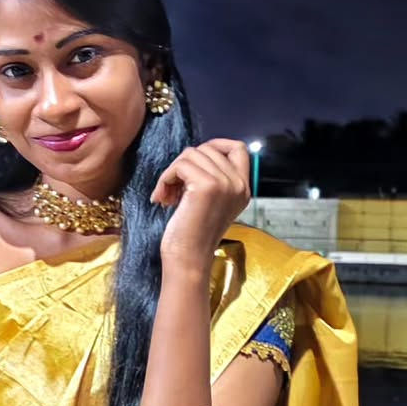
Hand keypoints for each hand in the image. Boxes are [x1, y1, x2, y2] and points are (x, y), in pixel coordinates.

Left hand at [151, 139, 251, 270]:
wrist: (188, 259)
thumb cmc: (192, 235)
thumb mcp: (211, 202)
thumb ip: (212, 178)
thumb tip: (194, 154)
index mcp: (244, 189)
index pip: (239, 148)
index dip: (214, 146)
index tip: (194, 163)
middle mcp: (239, 184)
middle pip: (207, 149)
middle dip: (184, 164)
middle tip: (172, 189)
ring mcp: (225, 184)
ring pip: (191, 154)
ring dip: (172, 172)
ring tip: (167, 195)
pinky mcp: (206, 186)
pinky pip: (180, 165)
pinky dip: (166, 178)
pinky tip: (162, 198)